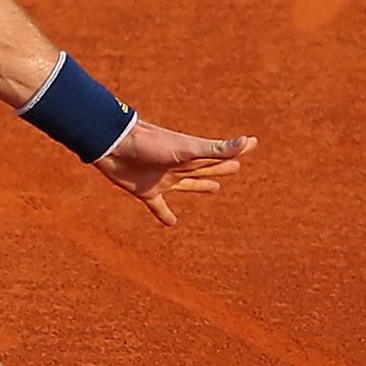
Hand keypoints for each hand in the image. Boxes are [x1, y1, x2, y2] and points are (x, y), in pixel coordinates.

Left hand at [94, 122, 255, 226]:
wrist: (113, 145)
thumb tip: (249, 141)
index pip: (219, 155)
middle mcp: (179, 166)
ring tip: (214, 189)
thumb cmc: (150, 143)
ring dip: (200, 186)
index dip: (235, 151)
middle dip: (220, 168)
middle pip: (205, 169)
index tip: (252, 144)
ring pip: (187, 184)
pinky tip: (171, 224)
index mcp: (192, 155)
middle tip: (235, 168)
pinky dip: (165, 215)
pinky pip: (158, 206)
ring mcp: (163, 178)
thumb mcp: (186, 148)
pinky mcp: (145, 191)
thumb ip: (216, 149)